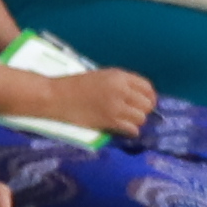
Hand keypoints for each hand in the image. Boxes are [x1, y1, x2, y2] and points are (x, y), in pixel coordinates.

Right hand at [38, 61, 161, 140]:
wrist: (57, 96)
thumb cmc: (76, 84)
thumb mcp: (102, 76)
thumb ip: (121, 83)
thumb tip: (138, 95)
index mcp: (120, 76)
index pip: (147, 87)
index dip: (149, 96)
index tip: (145, 102)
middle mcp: (121, 90)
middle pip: (147, 104)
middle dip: (144, 109)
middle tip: (135, 112)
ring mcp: (116, 107)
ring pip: (141, 118)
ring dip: (137, 120)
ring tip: (128, 120)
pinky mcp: (109, 121)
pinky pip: (131, 129)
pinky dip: (131, 130)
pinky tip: (124, 128)